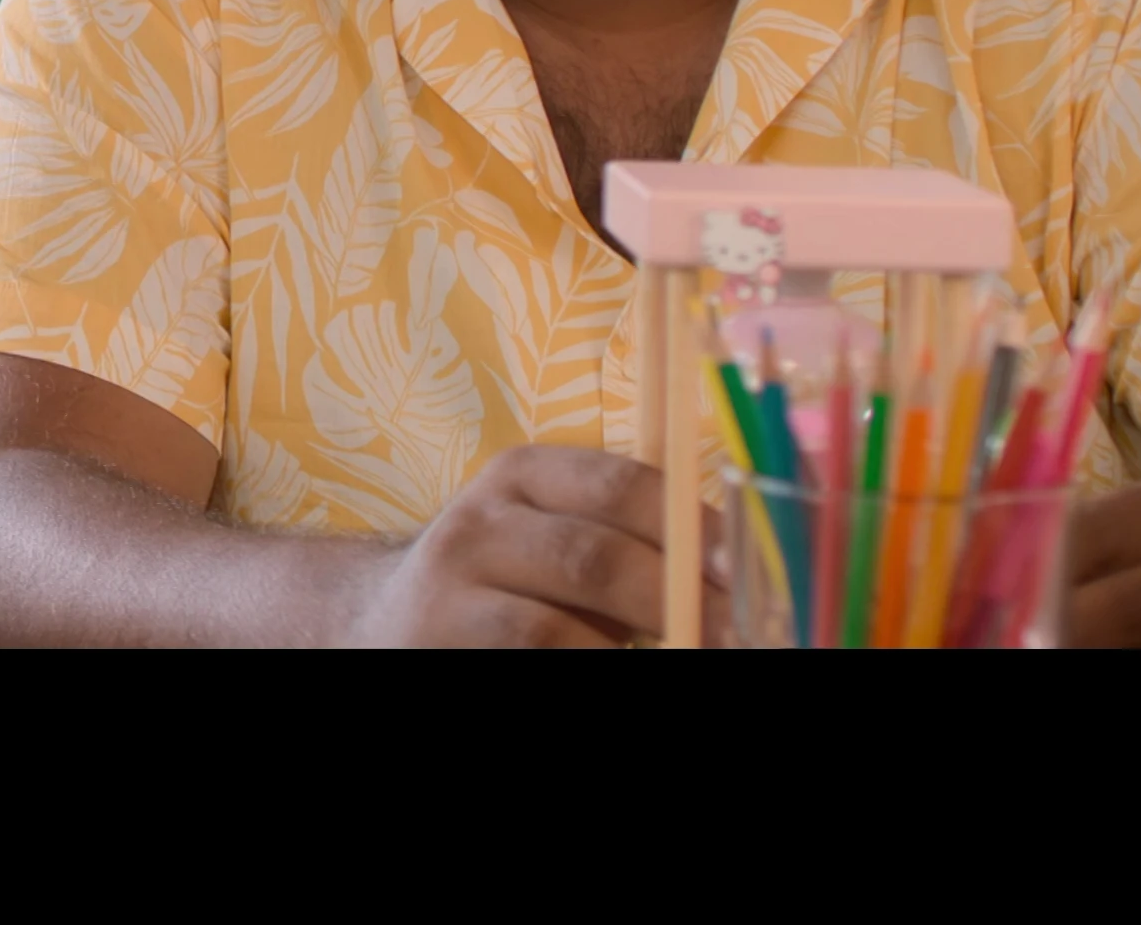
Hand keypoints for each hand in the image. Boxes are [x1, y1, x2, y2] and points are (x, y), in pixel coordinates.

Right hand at [345, 445, 718, 646]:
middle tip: (737, 637)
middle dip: (675, 603)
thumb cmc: (512, 586)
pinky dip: (586, 663)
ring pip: (551, 630)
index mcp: (525, 476)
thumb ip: (636, 547)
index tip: (751, 575)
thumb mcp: (559, 538)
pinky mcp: (437, 648)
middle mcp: (480, 525)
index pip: (620, 485)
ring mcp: (450, 593)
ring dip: (623, 652)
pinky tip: (615, 662)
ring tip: (683, 654)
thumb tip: (744, 585)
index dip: (694, 530)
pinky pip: (528, 662)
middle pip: (592, 559)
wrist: (388, 621)